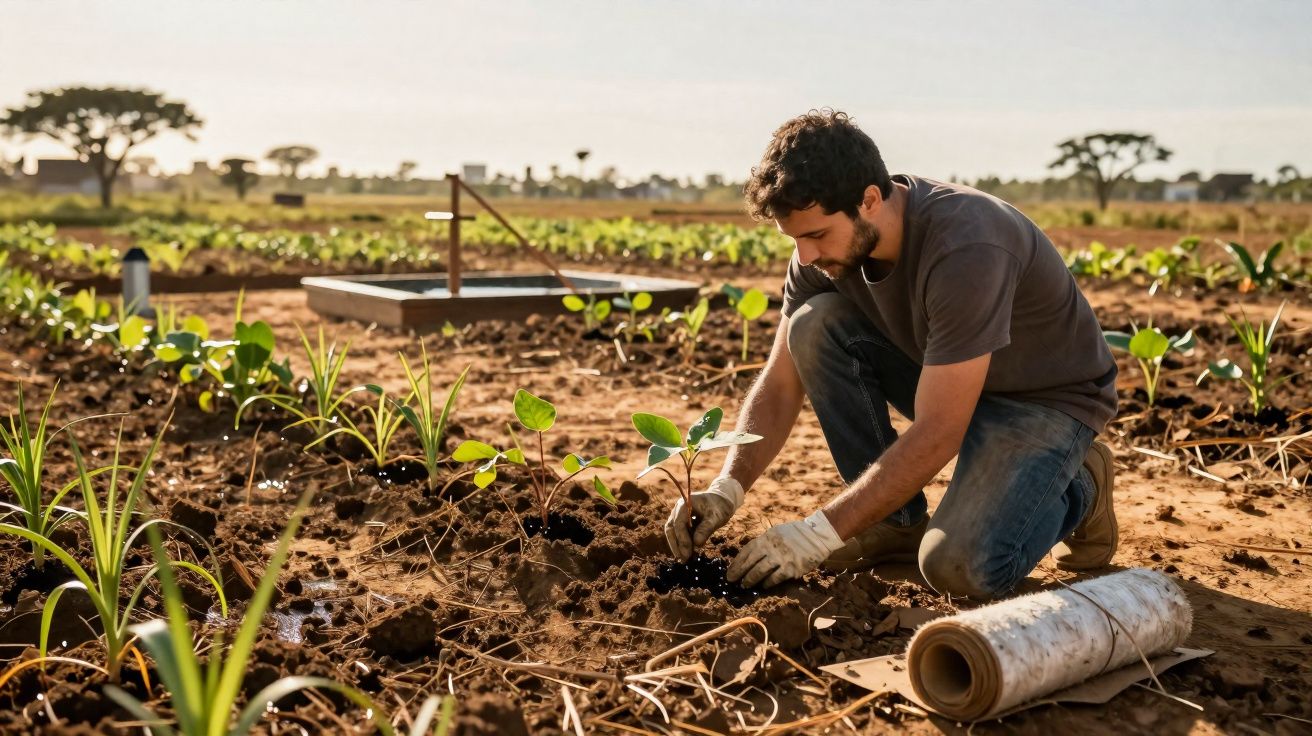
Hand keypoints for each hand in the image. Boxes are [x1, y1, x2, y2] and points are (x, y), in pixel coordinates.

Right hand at [665, 476, 743, 560]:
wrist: (722, 501)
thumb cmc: (720, 507)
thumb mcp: (716, 517)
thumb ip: (706, 529)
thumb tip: (696, 544)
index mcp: (684, 504)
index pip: (678, 523)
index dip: (682, 539)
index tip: (687, 554)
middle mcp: (678, 509)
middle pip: (671, 528)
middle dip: (676, 545)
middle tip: (684, 560)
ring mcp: (679, 516)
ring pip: (673, 532)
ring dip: (678, 545)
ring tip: (686, 559)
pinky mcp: (682, 522)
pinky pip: (679, 534)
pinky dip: (683, 543)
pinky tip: (690, 553)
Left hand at [727, 511, 844, 587]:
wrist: (818, 535)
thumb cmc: (796, 535)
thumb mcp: (777, 533)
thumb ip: (764, 543)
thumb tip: (749, 556)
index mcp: (767, 537)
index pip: (747, 550)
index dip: (737, 562)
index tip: (730, 571)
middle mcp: (772, 546)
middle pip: (750, 562)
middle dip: (739, 572)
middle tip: (732, 581)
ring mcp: (781, 557)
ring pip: (760, 571)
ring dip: (750, 579)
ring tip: (745, 585)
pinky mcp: (791, 567)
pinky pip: (775, 578)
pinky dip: (767, 583)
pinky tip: (763, 586)